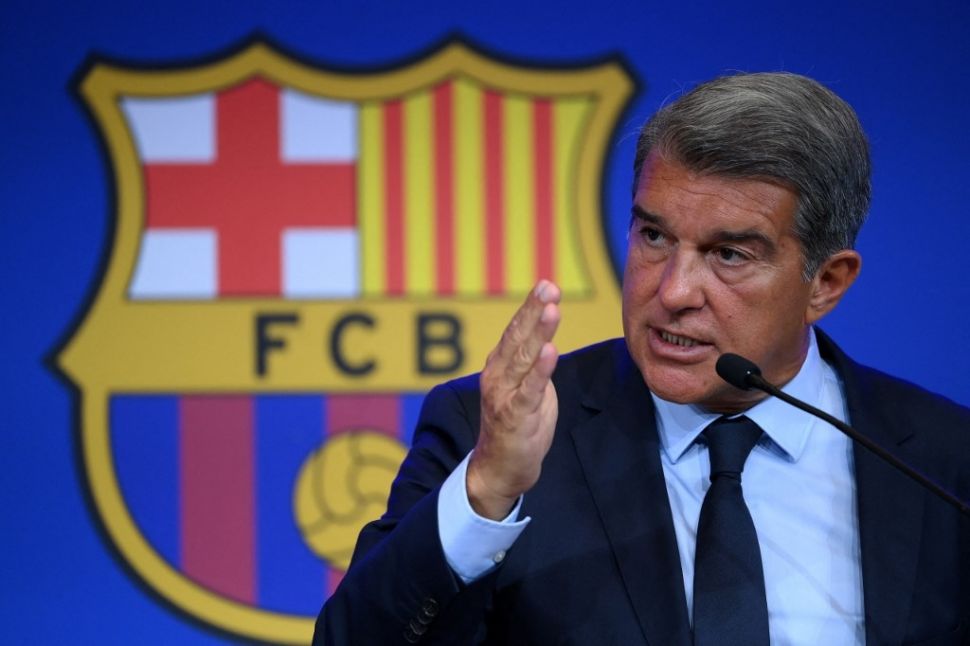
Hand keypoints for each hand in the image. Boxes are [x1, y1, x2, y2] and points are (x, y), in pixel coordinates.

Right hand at [466, 280, 560, 519]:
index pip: (516, 330)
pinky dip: (540, 370)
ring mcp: (504, 395)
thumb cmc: (517, 426)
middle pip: (517, 337)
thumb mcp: (528, 387)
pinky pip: (529, 389)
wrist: (499, 469)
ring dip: (539, 332)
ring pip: (523, 358)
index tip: (547, 285)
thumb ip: (533, 364)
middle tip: (548, 287)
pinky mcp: (515, 416)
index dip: (530, 307)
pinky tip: (551, 351)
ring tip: (552, 310)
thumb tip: (547, 338)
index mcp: (499, 365)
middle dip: (534, 310)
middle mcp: (497, 375)